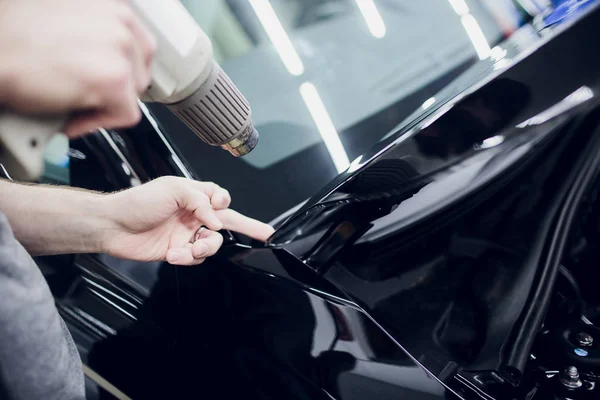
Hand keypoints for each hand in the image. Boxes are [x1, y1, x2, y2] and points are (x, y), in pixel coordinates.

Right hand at [0, 0, 154, 135]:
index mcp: (110, 5)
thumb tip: (100, 59)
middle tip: (90, 95)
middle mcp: (120, 20)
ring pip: (133, 93)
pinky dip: (98, 123)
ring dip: (106, 104)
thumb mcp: (62, 18)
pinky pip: (125, 115)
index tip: (108, 79)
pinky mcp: (115, 79)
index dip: (122, 68)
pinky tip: (72, 117)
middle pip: (140, 70)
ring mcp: (120, 48)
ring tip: (76, 104)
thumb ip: (89, 33)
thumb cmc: (10, 36)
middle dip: (118, 88)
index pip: (139, 44)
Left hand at [101, 177, 274, 265]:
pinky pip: (196, 258)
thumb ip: (200, 201)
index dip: (224, 204)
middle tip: (267, 233)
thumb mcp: (173, 189)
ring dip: (205, 247)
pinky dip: (187, 257)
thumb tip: (216, 220)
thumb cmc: (139, 202)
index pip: (221, 198)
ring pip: (213, 244)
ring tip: (189, 248)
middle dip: (250, 227)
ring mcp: (187, 234)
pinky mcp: (179, 252)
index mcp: (194, 195)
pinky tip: (172, 254)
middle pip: (228, 221)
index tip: (219, 208)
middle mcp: (194, 215)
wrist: (114, 226)